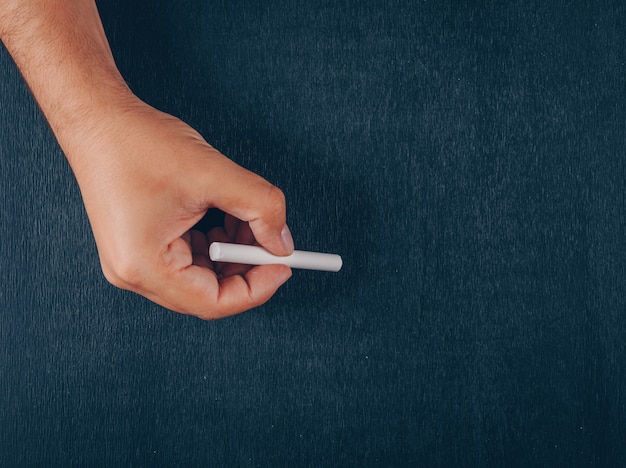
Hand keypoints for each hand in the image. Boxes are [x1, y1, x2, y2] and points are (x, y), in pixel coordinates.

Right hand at [65, 99, 293, 318]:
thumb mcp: (212, 173)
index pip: (213, 303)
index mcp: (145, 266)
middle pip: (208, 291)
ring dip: (233, 249)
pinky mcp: (142, 246)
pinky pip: (190, 257)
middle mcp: (135, 273)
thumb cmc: (137, 143)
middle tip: (271, 238)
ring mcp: (136, 261)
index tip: (284, 266)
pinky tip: (225, 213)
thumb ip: (259, 207)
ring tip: (245, 214)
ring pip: (202, 274)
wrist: (96, 119)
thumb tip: (281, 242)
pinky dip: (215, 239)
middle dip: (246, 265)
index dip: (257, 288)